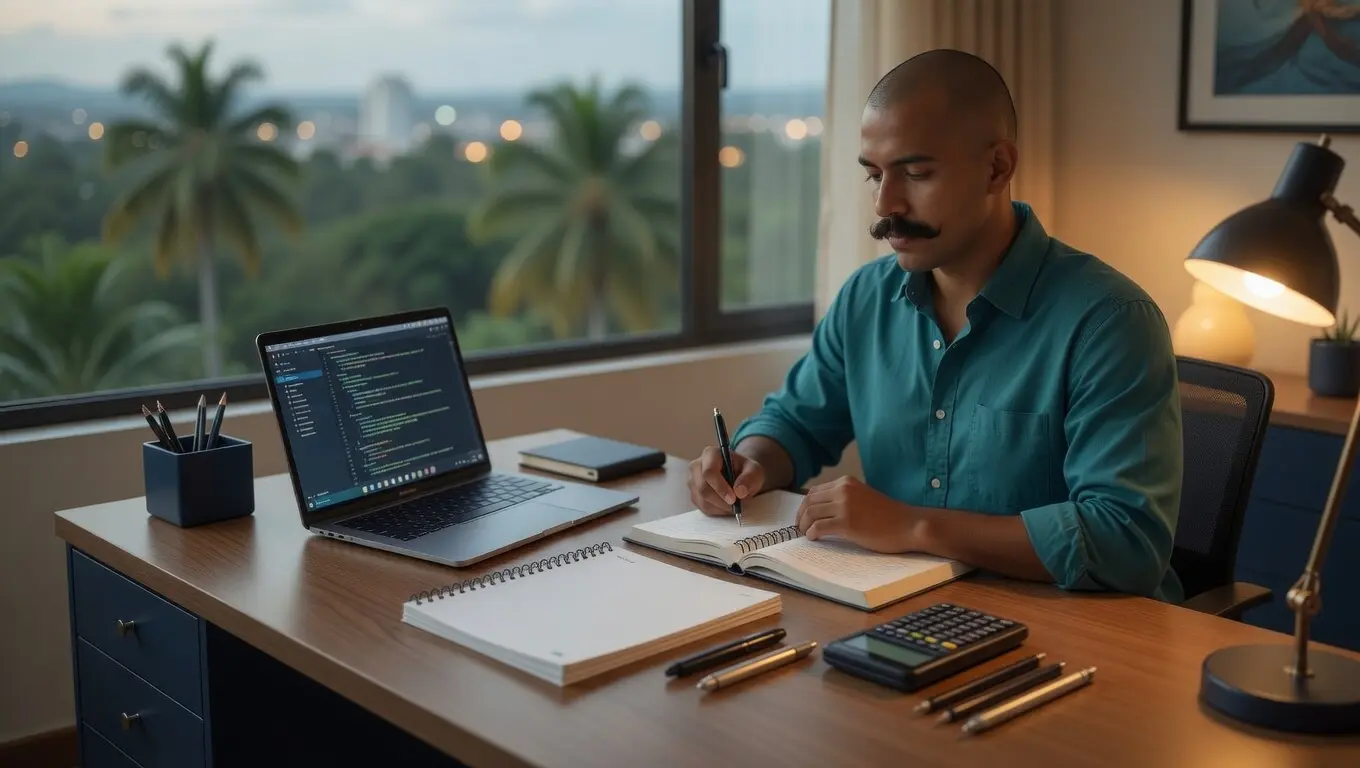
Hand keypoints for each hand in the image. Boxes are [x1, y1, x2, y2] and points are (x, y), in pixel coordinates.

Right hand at [688, 446, 765, 516]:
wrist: (739, 476)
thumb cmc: (745, 470)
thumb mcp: (754, 470)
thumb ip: (749, 478)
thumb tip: (739, 492)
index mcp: (710, 454)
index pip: (709, 472)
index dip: (720, 487)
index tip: (733, 499)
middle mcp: (697, 466)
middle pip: (703, 488)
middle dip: (721, 501)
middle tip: (737, 506)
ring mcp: (693, 481)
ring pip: (703, 500)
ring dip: (721, 507)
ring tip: (735, 504)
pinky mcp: (694, 495)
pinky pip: (703, 508)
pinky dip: (718, 511)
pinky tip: (727, 505)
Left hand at [796, 476, 918, 552]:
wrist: (907, 524)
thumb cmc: (888, 515)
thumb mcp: (862, 497)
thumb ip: (843, 498)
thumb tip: (821, 510)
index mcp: (846, 482)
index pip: (814, 491)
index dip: (804, 506)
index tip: (803, 517)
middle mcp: (843, 490)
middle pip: (809, 502)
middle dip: (801, 516)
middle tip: (800, 528)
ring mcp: (844, 506)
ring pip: (810, 514)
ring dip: (804, 526)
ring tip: (807, 534)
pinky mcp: (846, 523)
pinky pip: (819, 528)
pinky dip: (812, 534)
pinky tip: (814, 538)